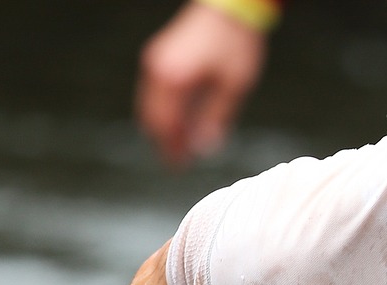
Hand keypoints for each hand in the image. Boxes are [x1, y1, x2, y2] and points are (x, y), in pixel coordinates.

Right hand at [137, 3, 269, 167]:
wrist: (230, 4)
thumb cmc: (235, 42)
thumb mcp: (234, 85)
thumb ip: (217, 117)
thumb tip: (204, 147)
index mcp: (173, 79)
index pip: (164, 124)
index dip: (170, 148)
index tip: (178, 166)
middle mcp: (157, 70)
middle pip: (152, 117)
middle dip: (164, 140)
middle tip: (179, 161)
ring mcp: (155, 61)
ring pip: (150, 104)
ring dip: (164, 126)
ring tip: (182, 144)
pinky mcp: (160, 56)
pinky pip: (155, 91)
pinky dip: (164, 109)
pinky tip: (182, 120)